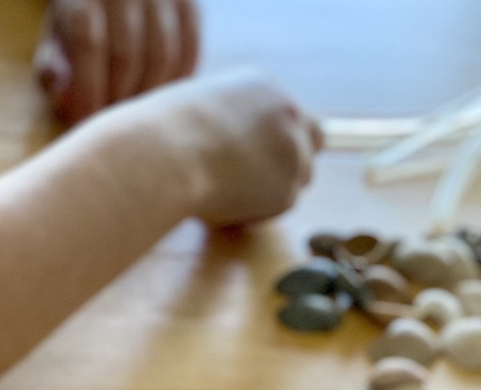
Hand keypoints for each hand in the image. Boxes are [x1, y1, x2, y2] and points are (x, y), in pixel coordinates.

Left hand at [35, 0, 200, 124]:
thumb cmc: (84, 17)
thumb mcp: (58, 34)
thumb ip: (55, 66)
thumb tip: (66, 103)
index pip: (88, 41)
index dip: (88, 89)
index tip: (86, 125)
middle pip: (127, 54)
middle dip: (118, 100)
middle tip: (113, 131)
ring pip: (163, 57)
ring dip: (149, 98)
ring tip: (136, 121)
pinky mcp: (190, 7)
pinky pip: (190, 54)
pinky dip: (177, 86)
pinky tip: (162, 104)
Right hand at [149, 69, 323, 226]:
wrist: (169, 153)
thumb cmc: (167, 132)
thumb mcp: (205, 106)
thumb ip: (236, 122)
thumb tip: (236, 150)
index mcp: (266, 87)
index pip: (293, 114)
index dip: (281, 138)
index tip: (265, 156)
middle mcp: (290, 113)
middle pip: (313, 143)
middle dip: (295, 162)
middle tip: (266, 182)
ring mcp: (295, 152)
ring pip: (299, 180)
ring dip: (273, 190)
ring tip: (229, 193)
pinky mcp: (289, 190)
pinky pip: (280, 209)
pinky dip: (257, 212)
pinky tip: (225, 205)